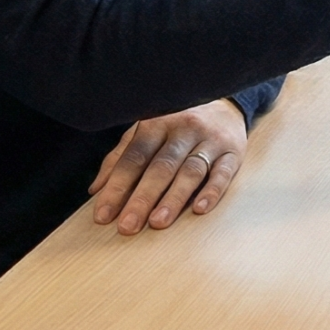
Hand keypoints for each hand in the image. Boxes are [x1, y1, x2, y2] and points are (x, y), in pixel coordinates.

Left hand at [88, 99, 248, 234]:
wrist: (225, 103)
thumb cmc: (176, 124)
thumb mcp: (146, 132)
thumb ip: (120, 157)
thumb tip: (96, 190)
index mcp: (157, 123)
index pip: (134, 157)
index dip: (117, 186)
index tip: (103, 215)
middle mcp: (183, 130)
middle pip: (160, 167)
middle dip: (142, 198)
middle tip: (127, 226)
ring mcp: (209, 140)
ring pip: (190, 171)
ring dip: (173, 198)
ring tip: (157, 222)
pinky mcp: (232, 151)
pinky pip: (223, 173)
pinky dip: (212, 192)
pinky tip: (199, 209)